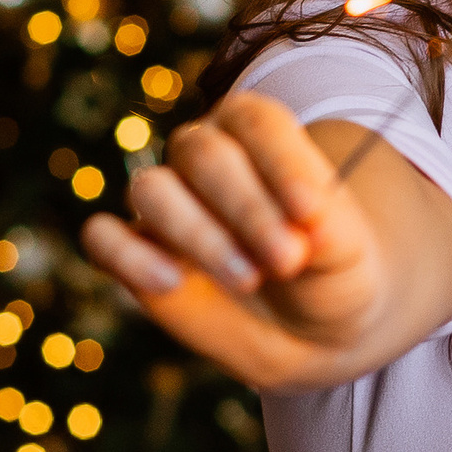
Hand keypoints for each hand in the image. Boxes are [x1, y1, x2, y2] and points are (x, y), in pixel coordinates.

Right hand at [82, 93, 398, 391]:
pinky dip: (128, 257)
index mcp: (256, 131)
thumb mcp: (348, 250)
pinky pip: (103, 239)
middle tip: (286, 260)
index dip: (281, 162)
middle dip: (246, 209)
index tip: (311, 211)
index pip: (256, 122)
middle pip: (204, 155)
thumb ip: (331, 226)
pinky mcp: (133, 252)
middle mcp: (202, 154)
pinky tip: (173, 283)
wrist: (311, 329)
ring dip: (198, 235)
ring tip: (248, 280)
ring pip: (151, 190)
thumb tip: (307, 215)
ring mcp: (165, 202)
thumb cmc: (331, 271)